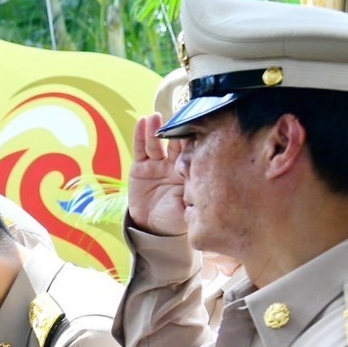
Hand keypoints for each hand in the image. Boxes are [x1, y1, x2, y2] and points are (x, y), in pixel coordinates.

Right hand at [129, 114, 186, 236]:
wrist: (151, 229)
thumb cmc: (174, 219)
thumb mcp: (189, 209)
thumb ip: (196, 194)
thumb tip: (207, 181)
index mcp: (190, 172)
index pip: (193, 151)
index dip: (194, 140)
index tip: (198, 127)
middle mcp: (175, 164)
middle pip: (177, 142)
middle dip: (176, 130)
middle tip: (177, 117)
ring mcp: (158, 164)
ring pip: (158, 143)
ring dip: (157, 129)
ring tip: (156, 117)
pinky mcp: (141, 166)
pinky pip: (141, 149)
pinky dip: (140, 135)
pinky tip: (142, 122)